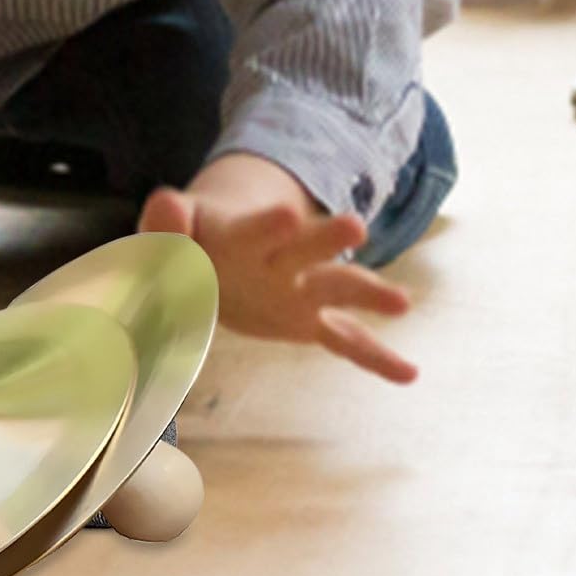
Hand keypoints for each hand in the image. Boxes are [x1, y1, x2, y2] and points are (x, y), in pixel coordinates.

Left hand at [138, 153, 417, 384]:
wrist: (216, 252)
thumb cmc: (191, 240)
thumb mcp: (172, 229)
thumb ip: (166, 221)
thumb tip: (165, 201)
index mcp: (244, 236)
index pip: (256, 229)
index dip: (268, 224)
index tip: (288, 216)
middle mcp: (281, 260)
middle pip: (307, 248)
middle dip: (326, 239)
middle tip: (356, 226)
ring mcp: (300, 290)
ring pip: (336, 288)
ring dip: (367, 293)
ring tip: (401, 302)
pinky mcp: (307, 321)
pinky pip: (346, 341)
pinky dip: (376, 358)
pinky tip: (409, 374)